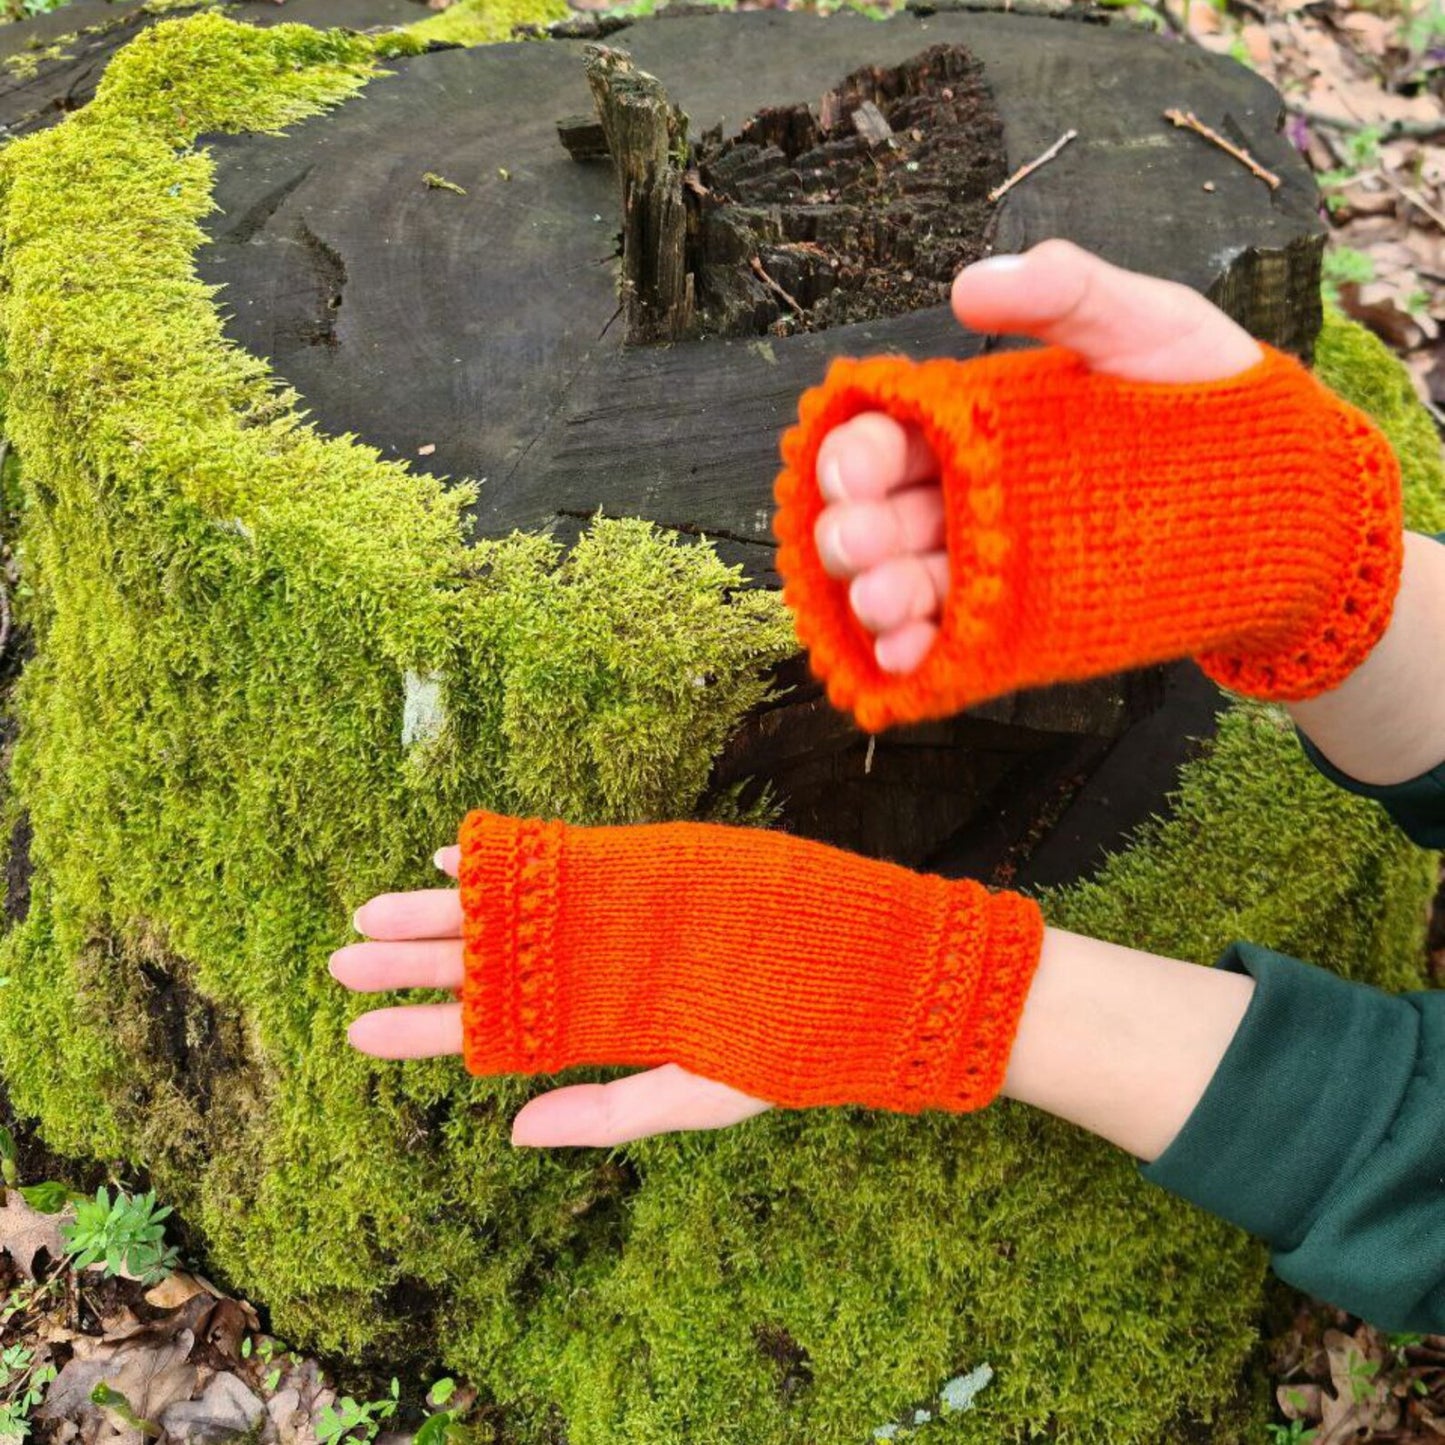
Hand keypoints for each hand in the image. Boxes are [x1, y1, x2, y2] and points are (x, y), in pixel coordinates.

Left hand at [331, 846, 770, 1146]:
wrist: (860, 966)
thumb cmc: (790, 1041)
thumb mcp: (702, 1094)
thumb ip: (612, 1111)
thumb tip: (516, 1133)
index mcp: (601, 1029)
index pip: (494, 1033)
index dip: (427, 1031)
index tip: (359, 1032)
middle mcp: (592, 970)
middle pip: (485, 968)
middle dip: (415, 965)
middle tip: (340, 962)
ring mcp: (609, 916)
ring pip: (505, 914)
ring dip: (439, 910)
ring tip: (370, 910)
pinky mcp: (636, 869)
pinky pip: (552, 863)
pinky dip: (503, 859)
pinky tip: (452, 856)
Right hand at [812, 238, 1262, 674]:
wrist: (1283, 500)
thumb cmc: (1206, 397)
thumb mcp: (1142, 323)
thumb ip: (1066, 294)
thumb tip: (967, 286)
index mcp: (969, 427)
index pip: (882, 440)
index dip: (852, 456)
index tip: (854, 472)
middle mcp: (963, 501)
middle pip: (874, 520)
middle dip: (851, 534)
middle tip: (859, 543)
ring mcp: (987, 571)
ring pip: (901, 588)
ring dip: (876, 600)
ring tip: (887, 605)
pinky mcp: (1015, 631)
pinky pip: (949, 649)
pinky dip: (917, 658)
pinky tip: (907, 659)